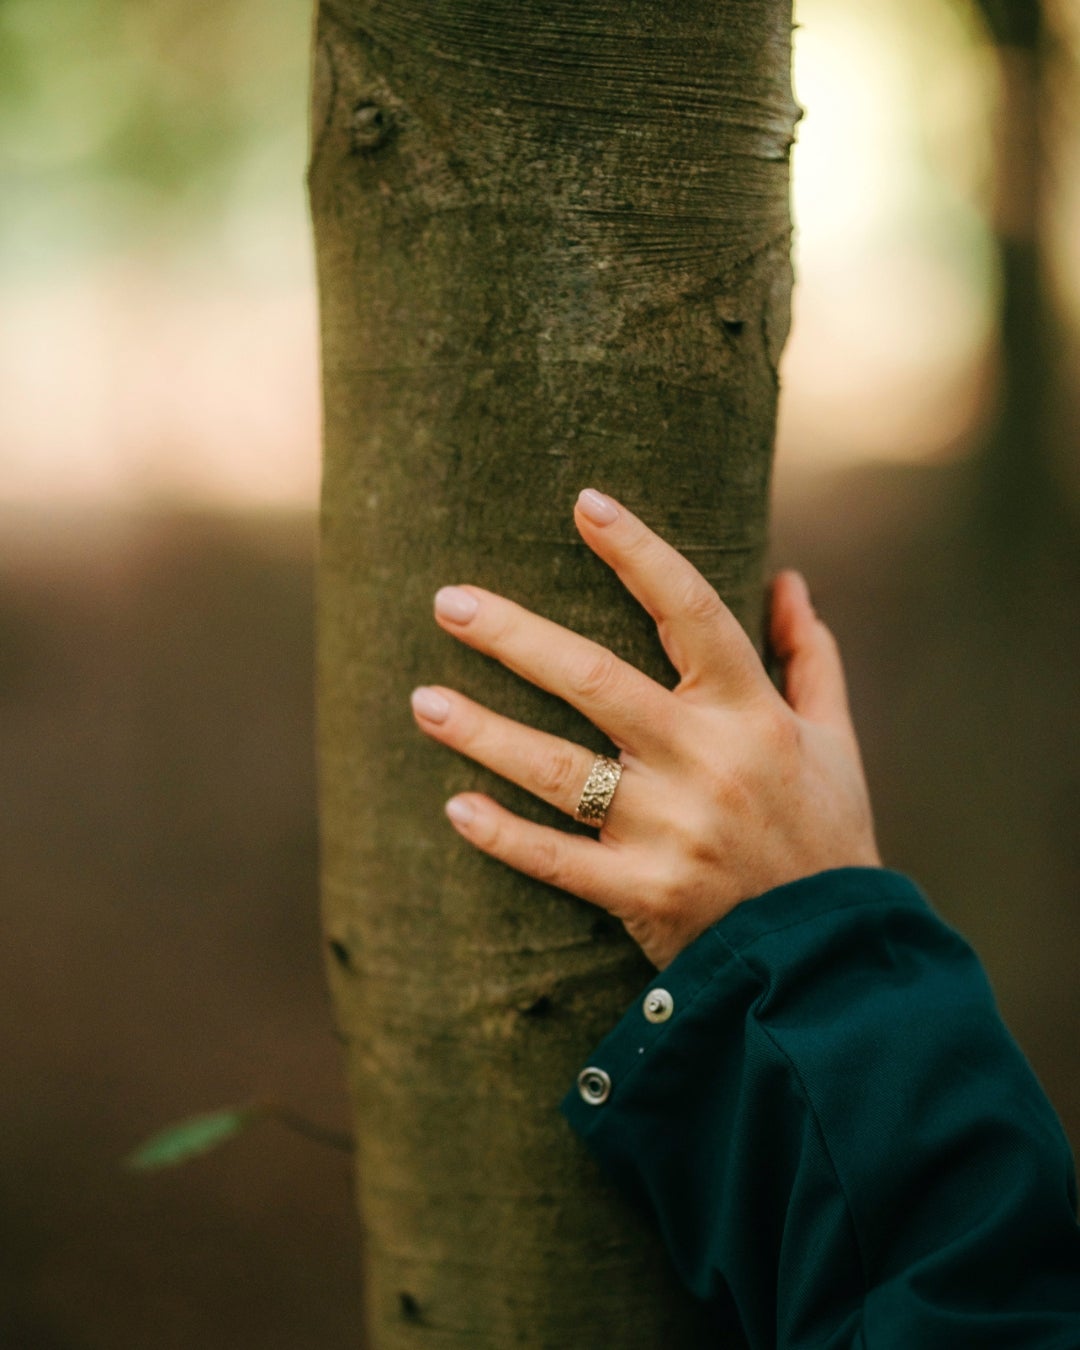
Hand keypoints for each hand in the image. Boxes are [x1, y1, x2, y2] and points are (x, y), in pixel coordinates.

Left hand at [410, 489, 880, 968]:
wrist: (832, 958)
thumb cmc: (827, 836)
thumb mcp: (835, 741)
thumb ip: (811, 658)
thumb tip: (789, 578)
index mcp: (753, 714)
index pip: (690, 611)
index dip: (638, 552)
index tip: (586, 504)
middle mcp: (707, 761)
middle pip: (595, 679)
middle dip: (514, 635)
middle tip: (447, 600)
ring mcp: (671, 830)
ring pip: (558, 769)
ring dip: (483, 731)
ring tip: (421, 699)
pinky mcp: (643, 893)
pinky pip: (557, 860)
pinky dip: (503, 834)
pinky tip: (455, 807)